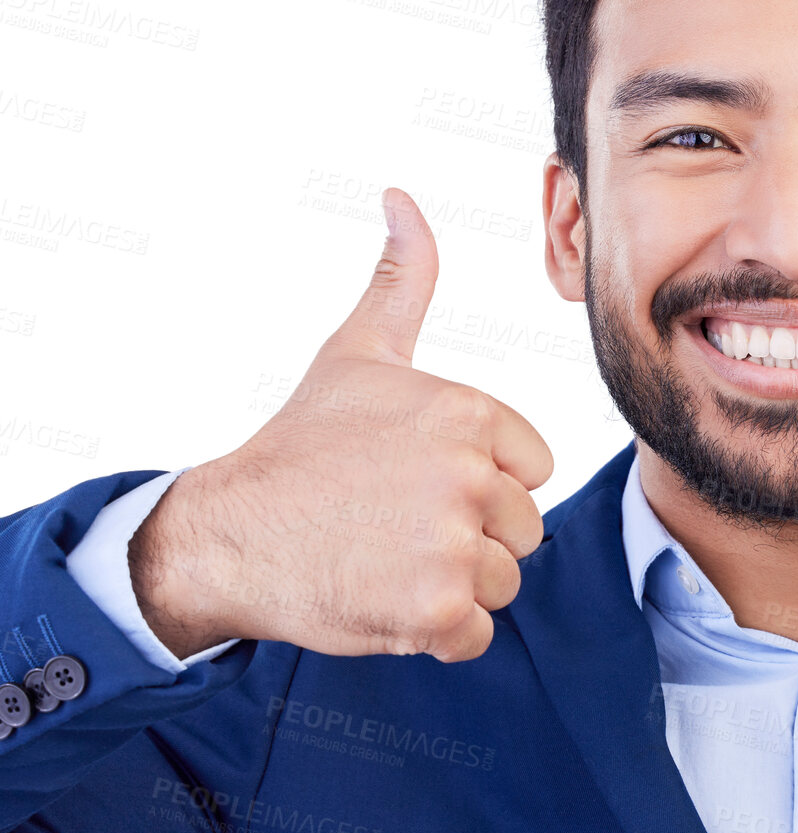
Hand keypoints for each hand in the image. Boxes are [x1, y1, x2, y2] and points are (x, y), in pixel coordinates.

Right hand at [130, 188, 554, 661]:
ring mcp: (455, 544)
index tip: (419, 479)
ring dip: (453, 586)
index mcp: (470, 412)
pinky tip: (385, 600)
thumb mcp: (357, 352)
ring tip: (389, 559)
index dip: (483, 482)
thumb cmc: (301, 445)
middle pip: (523, 528)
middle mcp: (471, 474)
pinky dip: (436, 633)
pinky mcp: (437, 610)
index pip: (534, 468)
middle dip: (469, 536)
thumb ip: (401, 279)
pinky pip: (476, 634)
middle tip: (397, 524)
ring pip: (503, 582)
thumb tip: (401, 198)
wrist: (228, 535)